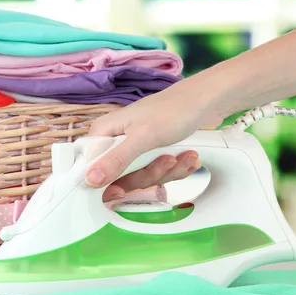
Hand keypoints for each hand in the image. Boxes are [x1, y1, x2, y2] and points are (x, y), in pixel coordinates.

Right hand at [85, 80, 222, 200]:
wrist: (206, 103)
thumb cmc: (172, 111)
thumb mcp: (143, 137)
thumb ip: (116, 160)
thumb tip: (89, 180)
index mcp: (104, 134)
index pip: (89, 167)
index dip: (103, 182)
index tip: (120, 191)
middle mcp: (116, 144)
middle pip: (119, 178)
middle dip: (148, 174)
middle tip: (167, 160)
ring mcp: (135, 152)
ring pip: (142, 179)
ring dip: (166, 172)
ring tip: (182, 156)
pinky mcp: (152, 157)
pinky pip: (158, 176)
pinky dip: (175, 170)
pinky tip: (187, 158)